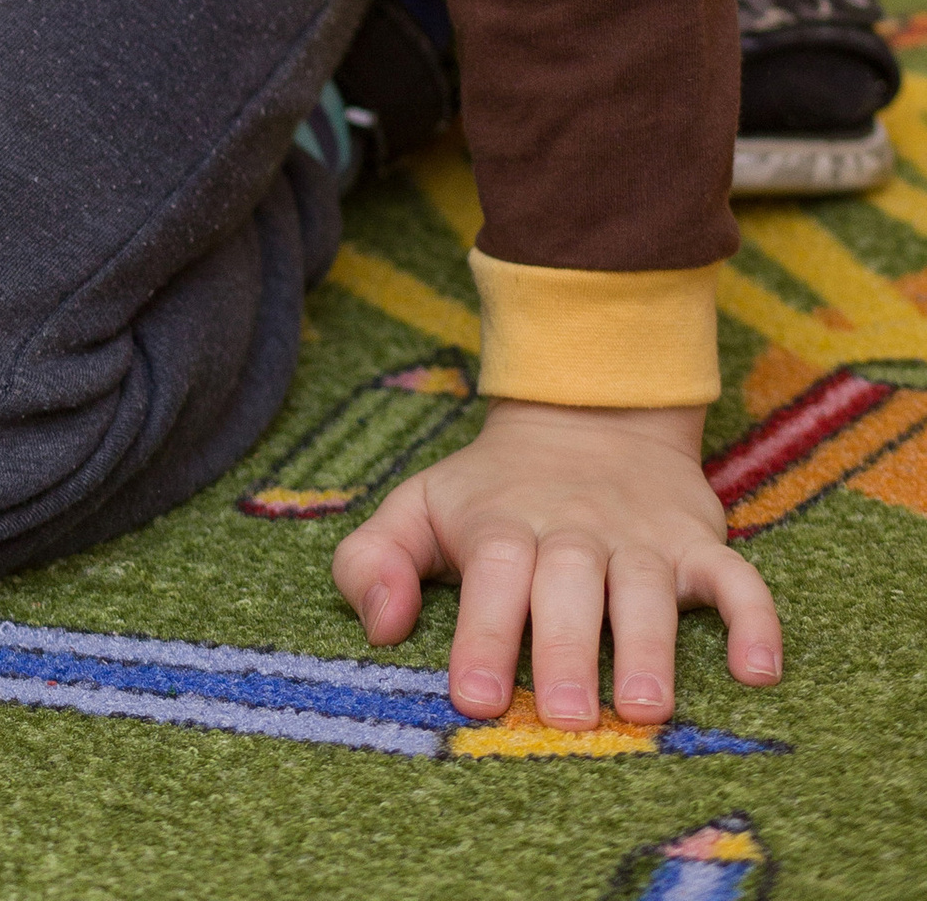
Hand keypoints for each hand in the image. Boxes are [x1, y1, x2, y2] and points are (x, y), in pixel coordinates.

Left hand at [335, 399, 779, 728]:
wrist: (587, 415)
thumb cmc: (491, 492)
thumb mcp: (418, 508)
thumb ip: (374, 559)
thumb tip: (380, 628)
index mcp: (501, 523)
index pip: (492, 572)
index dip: (483, 633)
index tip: (475, 699)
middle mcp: (573, 528)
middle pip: (569, 583)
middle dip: (568, 650)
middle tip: (568, 719)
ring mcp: (640, 535)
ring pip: (647, 586)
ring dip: (649, 645)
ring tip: (647, 708)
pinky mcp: (698, 542)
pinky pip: (735, 577)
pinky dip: (753, 618)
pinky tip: (758, 671)